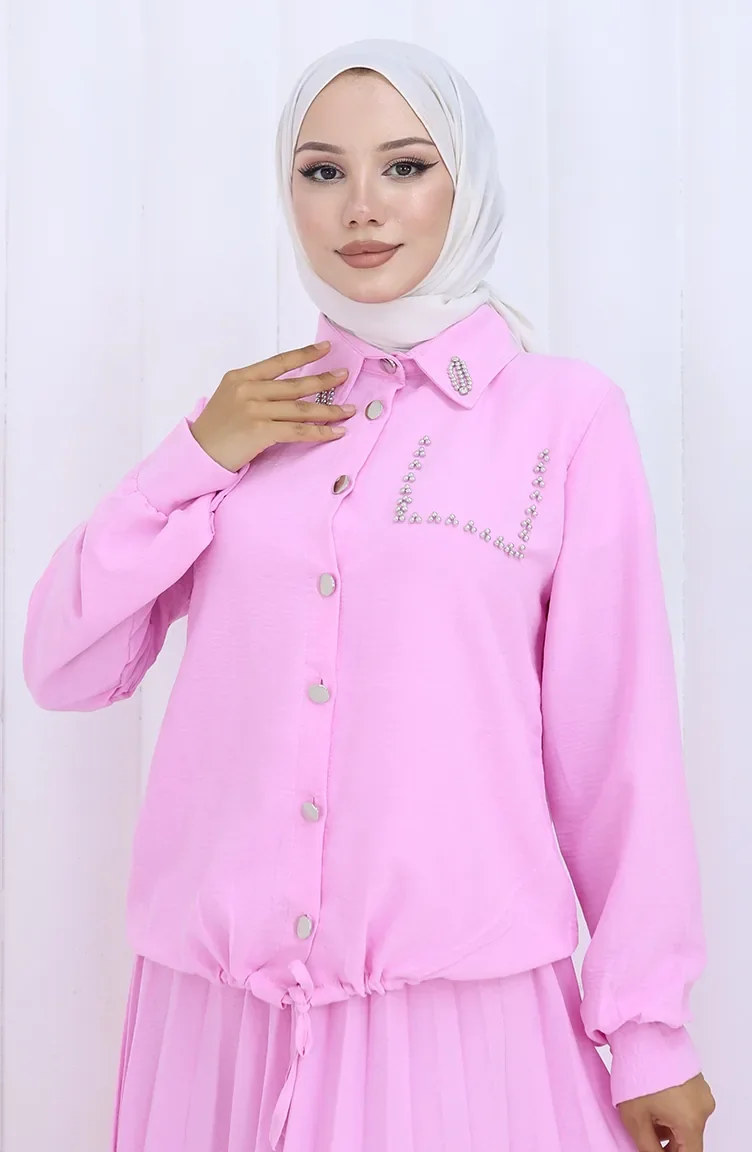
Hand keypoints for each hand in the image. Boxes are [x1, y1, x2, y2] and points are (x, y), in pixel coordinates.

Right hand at [189, 340, 354, 471]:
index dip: (305, 354)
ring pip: (301, 408)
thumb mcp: (230, 397)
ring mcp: (255, 410)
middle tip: (344, 376)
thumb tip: (288, 388)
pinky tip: (336, 432)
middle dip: (324, 380)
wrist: (198, 452)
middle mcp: (249, 390)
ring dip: (329, 409)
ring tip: (349, 409)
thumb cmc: (215, 428)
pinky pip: (298, 431)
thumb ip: (255, 388)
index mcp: (241, 377)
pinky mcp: (260, 431)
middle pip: (296, 384)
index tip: (326, 348)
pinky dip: (320, 432)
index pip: (279, 362)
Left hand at [617, 1073, 715, 1150]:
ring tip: (645, 1112)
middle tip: (646, 1134)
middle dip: (668, 1142)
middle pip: (689, 1139)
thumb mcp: (635, 1119)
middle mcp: (703, 1107)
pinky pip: (688, 1104)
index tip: (656, 1151)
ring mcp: (701, 1091)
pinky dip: (674, 1108)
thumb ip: (648, 1148)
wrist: (641, 1031)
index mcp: (692, 1121)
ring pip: (687, 1121)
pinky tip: (652, 1098)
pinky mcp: (696, 1079)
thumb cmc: (637, 1070)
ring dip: (669, 1125)